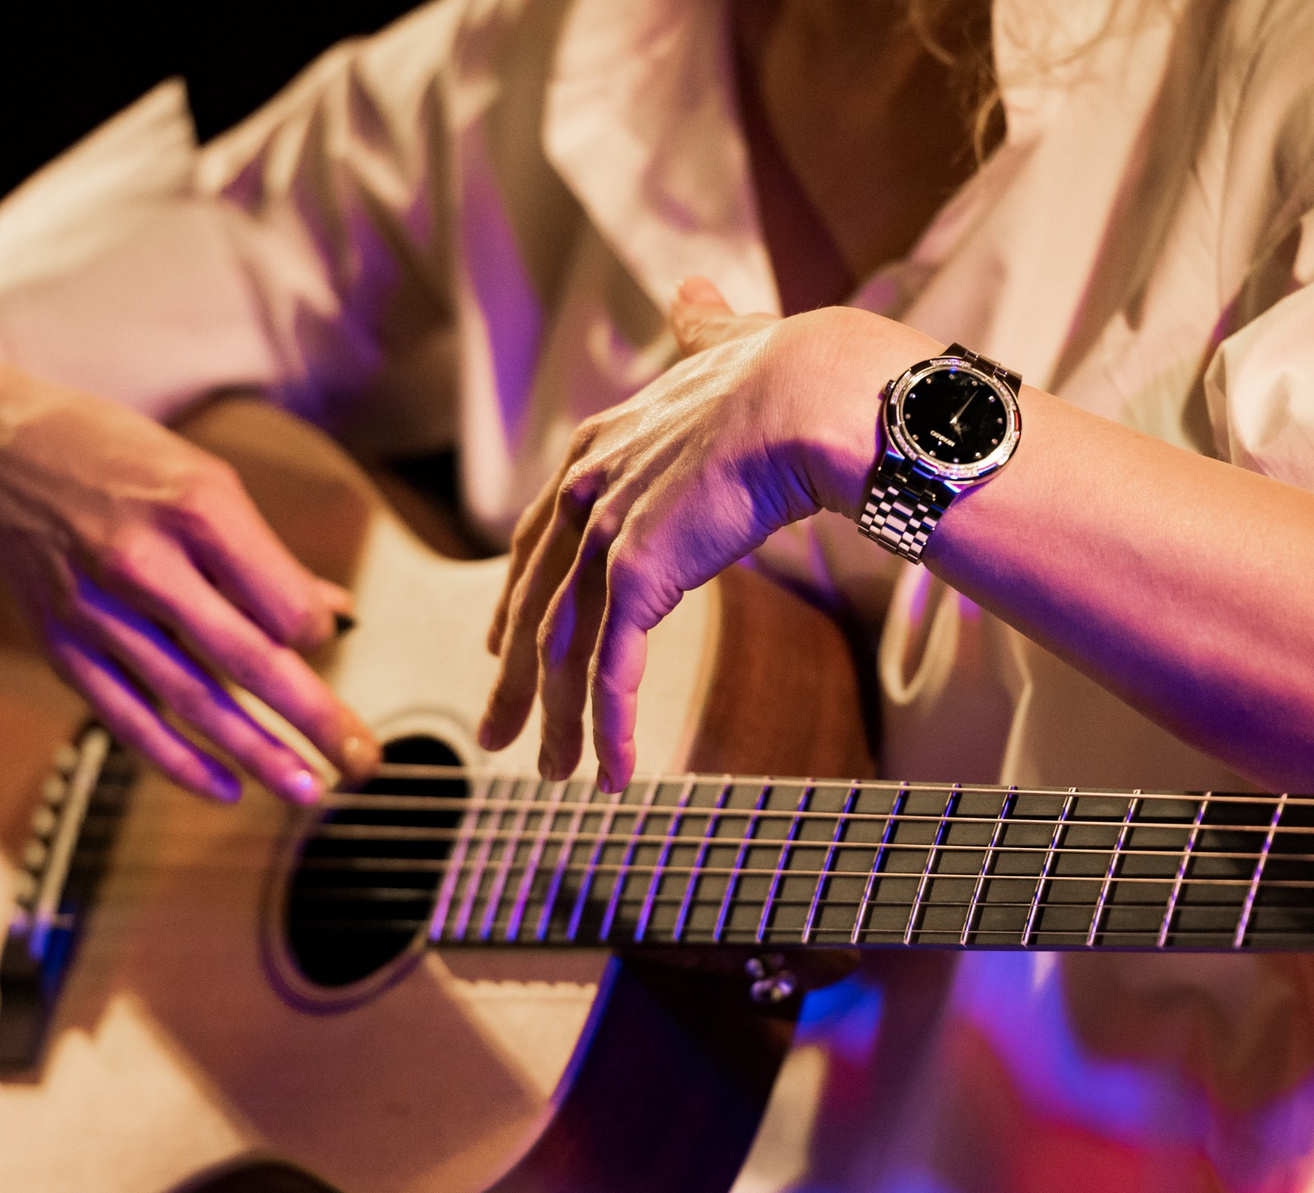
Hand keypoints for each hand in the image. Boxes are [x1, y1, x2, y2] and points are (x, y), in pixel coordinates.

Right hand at [0, 347, 377, 804]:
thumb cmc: (111, 456)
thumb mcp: (201, 477)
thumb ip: (266, 554)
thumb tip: (335, 613)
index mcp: (196, 509)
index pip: (283, 602)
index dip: (318, 633)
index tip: (327, 641)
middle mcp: (145, 563)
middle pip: (249, 660)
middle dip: (316, 718)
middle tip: (363, 761)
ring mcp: (97, 611)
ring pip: (193, 700)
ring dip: (259, 754)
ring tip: (311, 790)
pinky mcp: (62, 646)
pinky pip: (128, 718)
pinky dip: (179, 761)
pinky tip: (225, 789)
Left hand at [478, 279, 935, 790]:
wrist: (816, 392)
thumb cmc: (790, 370)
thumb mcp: (723, 348)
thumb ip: (700, 330)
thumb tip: (693, 293)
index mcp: (596, 444)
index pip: (536, 537)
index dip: (518, 597)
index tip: (504, 643)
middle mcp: (585, 489)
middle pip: (536, 604)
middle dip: (515, 679)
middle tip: (496, 735)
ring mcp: (606, 534)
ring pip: (563, 650)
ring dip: (558, 721)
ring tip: (553, 776)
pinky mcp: (638, 575)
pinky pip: (614, 671)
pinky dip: (610, 729)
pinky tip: (614, 778)